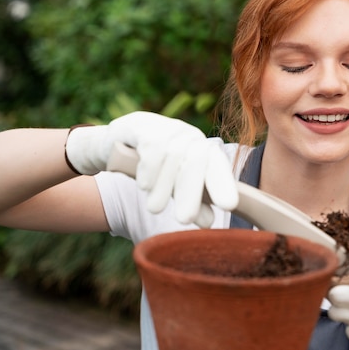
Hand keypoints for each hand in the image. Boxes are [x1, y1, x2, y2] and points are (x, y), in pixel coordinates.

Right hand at [65, 111, 238, 226]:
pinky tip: (144, 185)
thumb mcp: (174, 186)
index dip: (223, 184)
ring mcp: (168, 129)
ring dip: (164, 186)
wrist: (119, 141)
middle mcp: (190, 137)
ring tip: (155, 208)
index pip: (217, 165)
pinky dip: (149, 169)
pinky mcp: (144, 126)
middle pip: (196, 161)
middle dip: (190, 192)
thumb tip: (209, 223)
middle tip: (184, 219)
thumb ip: (191, 201)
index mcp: (203, 151)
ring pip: (173, 155)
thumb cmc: (156, 167)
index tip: (228, 206)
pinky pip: (151, 148)